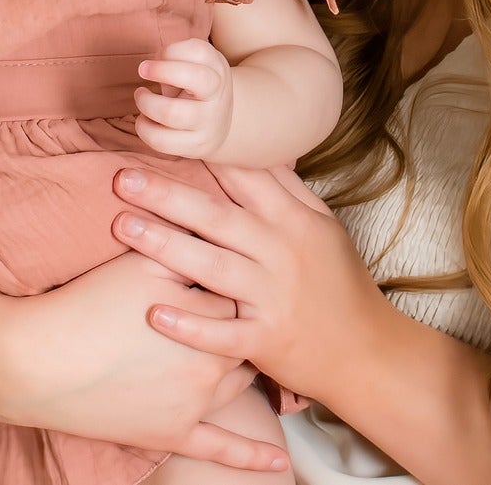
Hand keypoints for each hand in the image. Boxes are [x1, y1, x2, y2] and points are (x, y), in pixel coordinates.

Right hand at [5, 251, 291, 472]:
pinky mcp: (174, 434)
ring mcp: (195, 404)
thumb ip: (184, 240)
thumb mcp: (140, 260)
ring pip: (241, 384)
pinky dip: (253, 456)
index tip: (238, 266)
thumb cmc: (88, 304)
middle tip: (253, 307)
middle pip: (247, 338)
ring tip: (262, 358)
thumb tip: (216, 219)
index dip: (235, 277)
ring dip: (246, 368)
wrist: (39, 361)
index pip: (241, 291)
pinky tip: (279, 462)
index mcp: (209, 316)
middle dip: (249, 322)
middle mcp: (212, 364)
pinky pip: (222, 450)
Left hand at [111, 163, 388, 399]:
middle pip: (217, 218)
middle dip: (168, 196)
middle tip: (122, 178)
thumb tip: (260, 153)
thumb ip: (291, 191)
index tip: (166, 140)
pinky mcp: (266, 339)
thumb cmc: (341, 284)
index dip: (205, 158)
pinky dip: (190, 325)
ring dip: (166, 246)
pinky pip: (223, 333)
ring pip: (213, 267)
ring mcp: (273, 297)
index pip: (245, 180)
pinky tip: (154, 313)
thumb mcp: (325, 228)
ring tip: (124, 227)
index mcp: (294, 222)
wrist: (368, 351)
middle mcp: (281, 253)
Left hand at [133, 38, 233, 160]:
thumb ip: (175, 58)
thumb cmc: (196, 88)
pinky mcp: (196, 146)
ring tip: (142, 97)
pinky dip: (144, 128)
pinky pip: (161, 141)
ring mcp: (209, 123)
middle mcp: (218, 95)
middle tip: (142, 70)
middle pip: (194, 78)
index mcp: (217, 69)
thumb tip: (150, 67)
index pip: (199, 52)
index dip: (170, 52)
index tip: (154, 57)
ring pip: (171, 113)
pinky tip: (144, 120)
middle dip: (161, 71)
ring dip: (146, 103)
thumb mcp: (195, 65)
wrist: (219, 125)